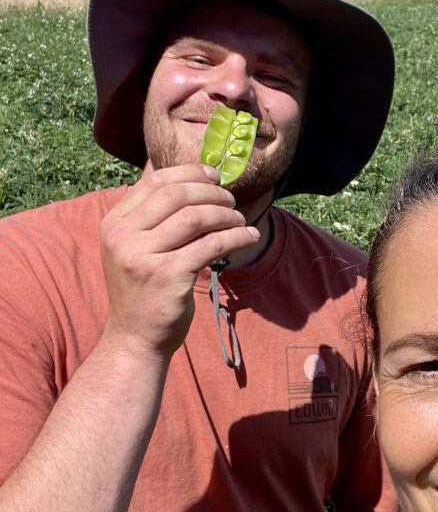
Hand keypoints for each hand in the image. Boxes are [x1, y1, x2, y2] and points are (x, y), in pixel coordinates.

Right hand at [100, 164, 259, 357]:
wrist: (135, 337)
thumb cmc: (143, 288)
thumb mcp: (133, 247)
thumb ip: (152, 216)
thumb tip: (189, 178)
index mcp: (114, 223)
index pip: (154, 182)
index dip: (189, 173)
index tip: (213, 176)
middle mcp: (123, 237)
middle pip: (177, 195)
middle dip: (211, 193)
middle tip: (231, 201)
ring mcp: (143, 257)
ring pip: (195, 218)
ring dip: (226, 215)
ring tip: (239, 220)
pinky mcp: (168, 276)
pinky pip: (211, 245)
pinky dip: (235, 237)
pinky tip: (248, 237)